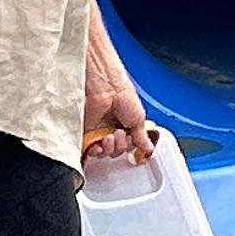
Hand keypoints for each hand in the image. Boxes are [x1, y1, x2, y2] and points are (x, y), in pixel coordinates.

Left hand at [82, 32, 152, 166]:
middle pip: (118, 149)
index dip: (131, 146)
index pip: (129, 143)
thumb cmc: (120, 90)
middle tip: (120, 134)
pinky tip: (99, 145)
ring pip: (105, 151)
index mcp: (125, 121)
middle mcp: (111, 125)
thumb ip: (142, 136)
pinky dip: (95, 151)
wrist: (103, 84)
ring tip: (111, 135)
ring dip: (110, 148)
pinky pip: (90, 149)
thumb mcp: (138, 116)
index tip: (133, 144)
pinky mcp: (86, 130)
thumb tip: (148, 148)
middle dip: (121, 146)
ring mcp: (98, 129)